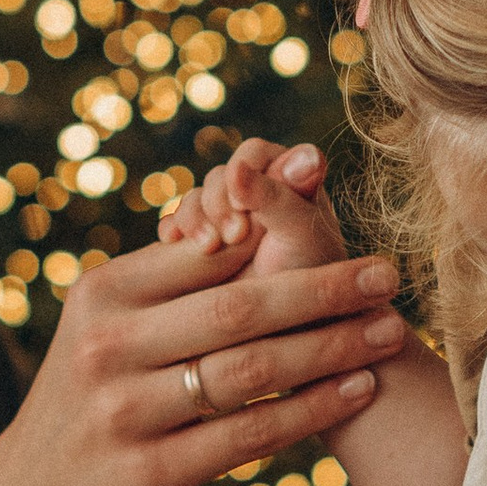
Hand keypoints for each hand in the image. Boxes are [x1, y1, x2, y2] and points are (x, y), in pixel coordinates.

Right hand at [0, 217, 406, 485]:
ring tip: (387, 331)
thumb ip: (171, 285)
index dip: (279, 233)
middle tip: (387, 274)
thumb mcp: (108, 332)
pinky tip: (356, 390)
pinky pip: (250, 435)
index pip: (205, 253)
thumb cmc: (91, 404)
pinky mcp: (151, 473)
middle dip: (323, 288)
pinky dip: (311, 410)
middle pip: (238, 308)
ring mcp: (126, 413)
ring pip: (251, 371)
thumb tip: (256, 221)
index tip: (340, 223)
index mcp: (99, 296)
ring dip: (331, 348)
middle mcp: (107, 347)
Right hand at [162, 138, 350, 280]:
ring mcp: (228, 215)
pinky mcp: (202, 240)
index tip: (244, 206)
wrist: (296, 331)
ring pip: (196, 199)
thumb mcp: (300, 236)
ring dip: (195, 218)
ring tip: (208, 247)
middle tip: (231, 237)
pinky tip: (172, 242)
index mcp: (290, 177)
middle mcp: (258, 190)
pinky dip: (173, 229)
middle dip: (218, 203)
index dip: (243, 172)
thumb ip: (279, 197)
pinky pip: (177, 223)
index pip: (253, 154)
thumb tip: (241, 164)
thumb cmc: (314, 280)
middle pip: (220, 176)